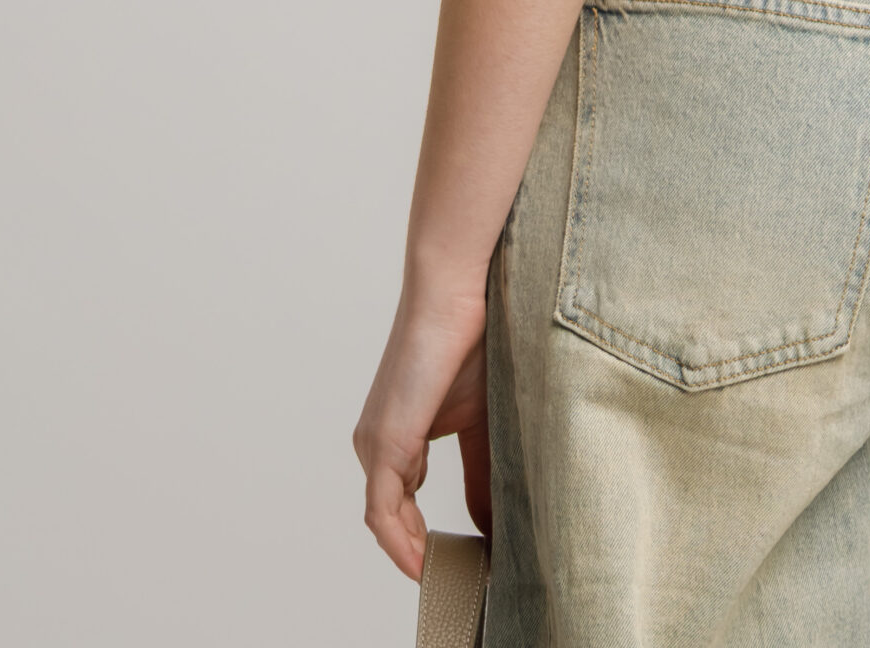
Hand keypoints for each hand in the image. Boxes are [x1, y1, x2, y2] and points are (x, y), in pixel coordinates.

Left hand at [354, 280, 491, 580]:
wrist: (459, 291)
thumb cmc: (474, 338)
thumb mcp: (483, 418)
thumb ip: (482, 471)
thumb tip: (493, 522)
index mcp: (400, 435)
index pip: (406, 503)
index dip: (427, 537)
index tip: (459, 561)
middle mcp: (378, 442)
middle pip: (394, 517)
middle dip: (423, 551)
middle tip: (459, 578)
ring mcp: (376, 442)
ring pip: (386, 518)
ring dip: (414, 553)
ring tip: (448, 577)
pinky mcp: (384, 441)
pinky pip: (382, 510)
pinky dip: (400, 543)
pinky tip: (424, 565)